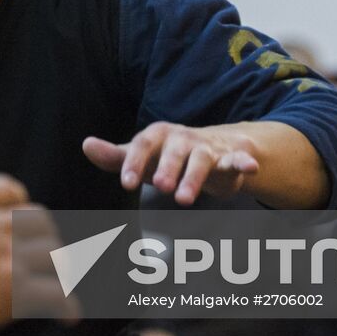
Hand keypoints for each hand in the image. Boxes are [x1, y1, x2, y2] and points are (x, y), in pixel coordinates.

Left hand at [83, 122, 259, 203]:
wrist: (211, 149)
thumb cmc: (166, 157)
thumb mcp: (141, 157)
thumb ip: (114, 156)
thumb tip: (86, 144)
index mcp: (157, 135)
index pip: (142, 145)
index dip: (134, 162)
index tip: (126, 183)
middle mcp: (181, 138)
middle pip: (174, 151)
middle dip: (167, 168)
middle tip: (159, 188)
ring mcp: (206, 148)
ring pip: (201, 160)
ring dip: (194, 177)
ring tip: (184, 199)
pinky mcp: (228, 159)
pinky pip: (236, 159)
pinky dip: (243, 162)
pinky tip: (250, 167)